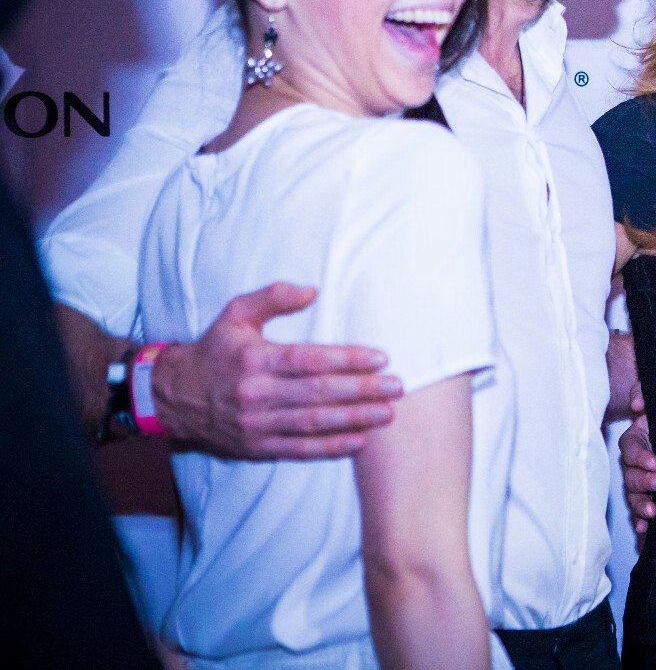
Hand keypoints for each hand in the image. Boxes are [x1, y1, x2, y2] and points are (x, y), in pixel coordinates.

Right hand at [153, 282, 401, 458]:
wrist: (174, 397)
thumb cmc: (215, 350)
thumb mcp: (236, 314)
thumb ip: (273, 297)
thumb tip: (311, 291)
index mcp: (255, 360)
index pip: (309, 360)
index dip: (347, 360)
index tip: (380, 358)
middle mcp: (256, 394)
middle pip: (317, 394)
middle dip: (361, 391)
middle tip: (397, 387)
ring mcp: (257, 424)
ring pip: (313, 423)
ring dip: (354, 419)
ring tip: (387, 413)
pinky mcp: (258, 446)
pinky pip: (300, 449)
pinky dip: (331, 447)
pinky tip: (359, 440)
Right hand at [618, 411, 655, 542]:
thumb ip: (644, 392)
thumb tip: (638, 404)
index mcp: (636, 437)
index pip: (630, 448)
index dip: (640, 456)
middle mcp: (635, 461)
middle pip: (630, 474)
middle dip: (644, 481)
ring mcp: (641, 479)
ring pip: (633, 494)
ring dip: (640, 504)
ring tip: (652, 512)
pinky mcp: (650, 494)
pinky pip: (640, 510)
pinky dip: (640, 521)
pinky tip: (645, 531)